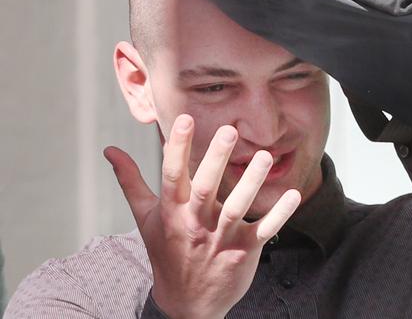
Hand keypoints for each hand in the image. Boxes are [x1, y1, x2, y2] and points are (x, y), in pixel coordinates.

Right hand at [103, 114, 300, 318]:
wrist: (186, 304)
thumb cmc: (166, 251)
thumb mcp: (145, 218)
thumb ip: (131, 181)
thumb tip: (110, 150)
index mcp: (171, 212)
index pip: (172, 176)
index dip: (177, 148)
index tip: (184, 119)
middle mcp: (195, 223)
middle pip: (205, 188)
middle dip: (216, 159)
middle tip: (229, 130)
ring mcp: (220, 238)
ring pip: (236, 207)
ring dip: (251, 182)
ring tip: (265, 156)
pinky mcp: (243, 250)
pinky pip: (263, 230)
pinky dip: (279, 214)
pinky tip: (293, 194)